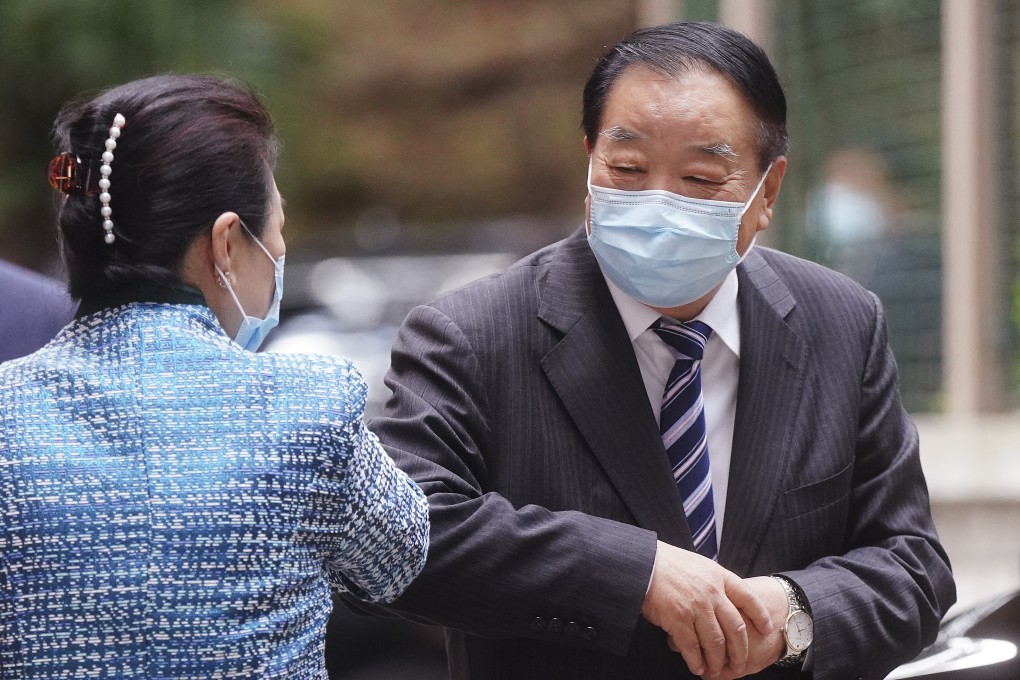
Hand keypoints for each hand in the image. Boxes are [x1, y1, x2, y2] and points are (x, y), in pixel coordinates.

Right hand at [641, 541, 773, 676]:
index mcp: (719, 576)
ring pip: (716, 642)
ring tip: (716, 670)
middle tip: (740, 664)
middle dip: (740, 650)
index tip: (767, 628)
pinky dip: (696, 661)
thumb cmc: (667, 563)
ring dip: (718, 660)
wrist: (642, 563)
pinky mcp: (678, 618)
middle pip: (736, 627)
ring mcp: (696, 606)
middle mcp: (712, 592)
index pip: (748, 597)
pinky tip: (697, 667)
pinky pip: (692, 647)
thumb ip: (714, 582)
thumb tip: (725, 600)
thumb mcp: (699, 565)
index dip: (761, 614)